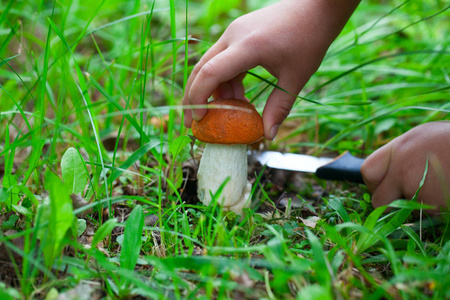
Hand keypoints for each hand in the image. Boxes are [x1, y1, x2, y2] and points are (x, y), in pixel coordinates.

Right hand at [182, 0, 359, 139]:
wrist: (317, 7)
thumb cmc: (310, 38)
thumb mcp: (296, 76)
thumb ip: (280, 107)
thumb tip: (268, 135)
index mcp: (247, 46)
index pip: (210, 72)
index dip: (198, 97)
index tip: (199, 119)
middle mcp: (233, 36)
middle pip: (202, 68)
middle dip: (194, 96)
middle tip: (194, 121)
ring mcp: (234, 32)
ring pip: (212, 64)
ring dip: (216, 89)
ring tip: (230, 110)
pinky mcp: (239, 33)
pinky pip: (223, 58)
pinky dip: (226, 79)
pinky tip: (239, 95)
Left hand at [361, 121, 449, 212]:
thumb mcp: (423, 136)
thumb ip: (400, 154)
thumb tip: (385, 171)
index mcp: (398, 150)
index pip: (367, 172)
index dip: (374, 182)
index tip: (383, 184)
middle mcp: (403, 171)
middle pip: (379, 201)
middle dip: (391, 202)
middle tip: (408, 194)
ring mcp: (419, 190)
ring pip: (408, 211)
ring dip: (420, 205)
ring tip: (440, 183)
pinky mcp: (437, 207)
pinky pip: (430, 216)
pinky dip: (438, 209)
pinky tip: (447, 190)